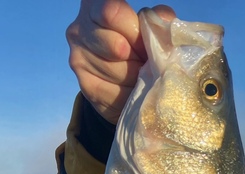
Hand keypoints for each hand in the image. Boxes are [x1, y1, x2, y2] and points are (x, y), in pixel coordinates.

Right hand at [66, 0, 174, 122]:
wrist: (125, 80)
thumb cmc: (140, 47)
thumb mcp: (150, 29)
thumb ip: (157, 22)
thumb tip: (164, 23)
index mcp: (95, 6)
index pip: (113, 12)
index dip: (135, 31)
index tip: (144, 41)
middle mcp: (79, 28)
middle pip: (116, 45)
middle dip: (138, 57)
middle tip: (144, 61)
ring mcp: (78, 57)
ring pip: (118, 71)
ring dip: (137, 78)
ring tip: (139, 75)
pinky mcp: (86, 85)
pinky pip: (115, 93)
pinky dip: (130, 94)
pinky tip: (132, 89)